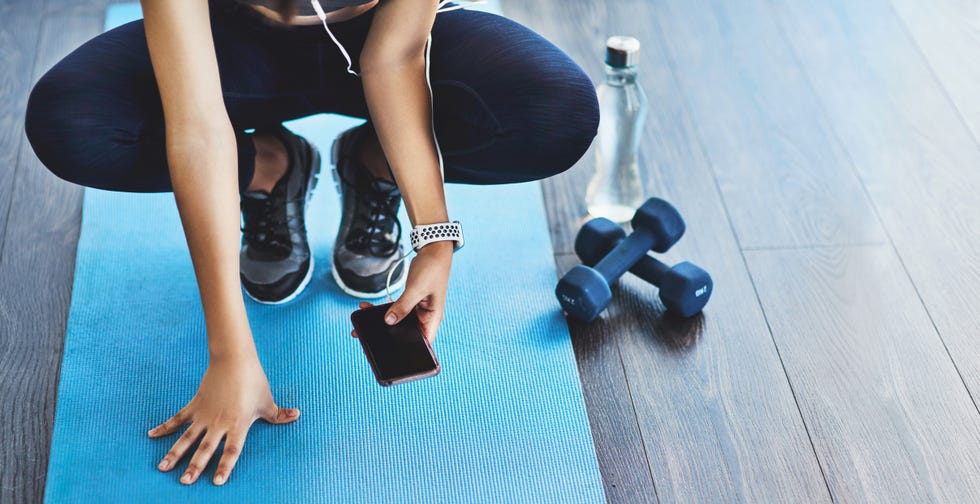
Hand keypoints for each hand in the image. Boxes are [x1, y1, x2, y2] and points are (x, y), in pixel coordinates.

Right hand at [147, 353, 298, 485]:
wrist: (234, 359)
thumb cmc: (254, 381)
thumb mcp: (267, 400)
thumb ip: (279, 414)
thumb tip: (297, 415)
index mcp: (239, 425)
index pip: (231, 451)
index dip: (224, 466)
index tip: (216, 481)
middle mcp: (219, 423)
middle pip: (205, 449)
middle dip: (195, 466)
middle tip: (184, 482)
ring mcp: (205, 415)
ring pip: (187, 438)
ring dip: (175, 453)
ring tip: (162, 468)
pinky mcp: (195, 405)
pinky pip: (177, 418)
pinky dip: (164, 427)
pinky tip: (151, 435)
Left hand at [352, 241, 453, 343]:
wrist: (433, 251)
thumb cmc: (433, 269)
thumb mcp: (416, 289)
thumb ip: (403, 306)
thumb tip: (388, 321)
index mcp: (432, 319)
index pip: (422, 343)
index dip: (408, 351)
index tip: (388, 354)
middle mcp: (424, 318)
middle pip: (405, 334)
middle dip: (386, 336)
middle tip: (365, 339)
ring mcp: (416, 310)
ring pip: (396, 322)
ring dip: (379, 322)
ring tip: (360, 324)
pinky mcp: (409, 302)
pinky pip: (393, 310)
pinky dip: (380, 310)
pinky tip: (366, 308)